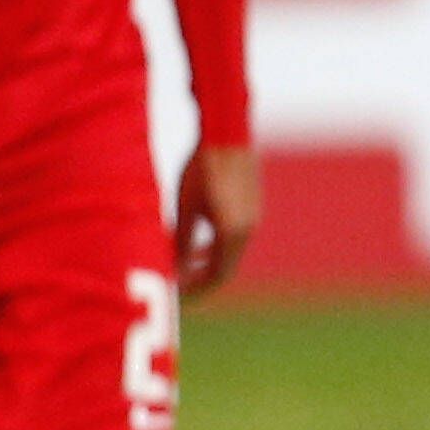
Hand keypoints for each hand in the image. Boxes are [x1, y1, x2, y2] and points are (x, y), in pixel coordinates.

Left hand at [175, 143, 261, 295]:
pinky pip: (235, 236)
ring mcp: (253, 218)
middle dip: (201, 278)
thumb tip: (176, 269)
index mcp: (233, 233)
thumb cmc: (201, 170)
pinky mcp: (252, 206)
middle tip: (179, 284)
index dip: (197, 288)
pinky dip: (217, 245)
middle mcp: (248, 229)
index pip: (218, 275)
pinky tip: (199, 240)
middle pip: (226, 266)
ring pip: (230, 251)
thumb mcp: (185, 207)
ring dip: (209, 261)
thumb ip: (182, 241)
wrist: (226, 135)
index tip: (177, 294)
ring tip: (186, 264)